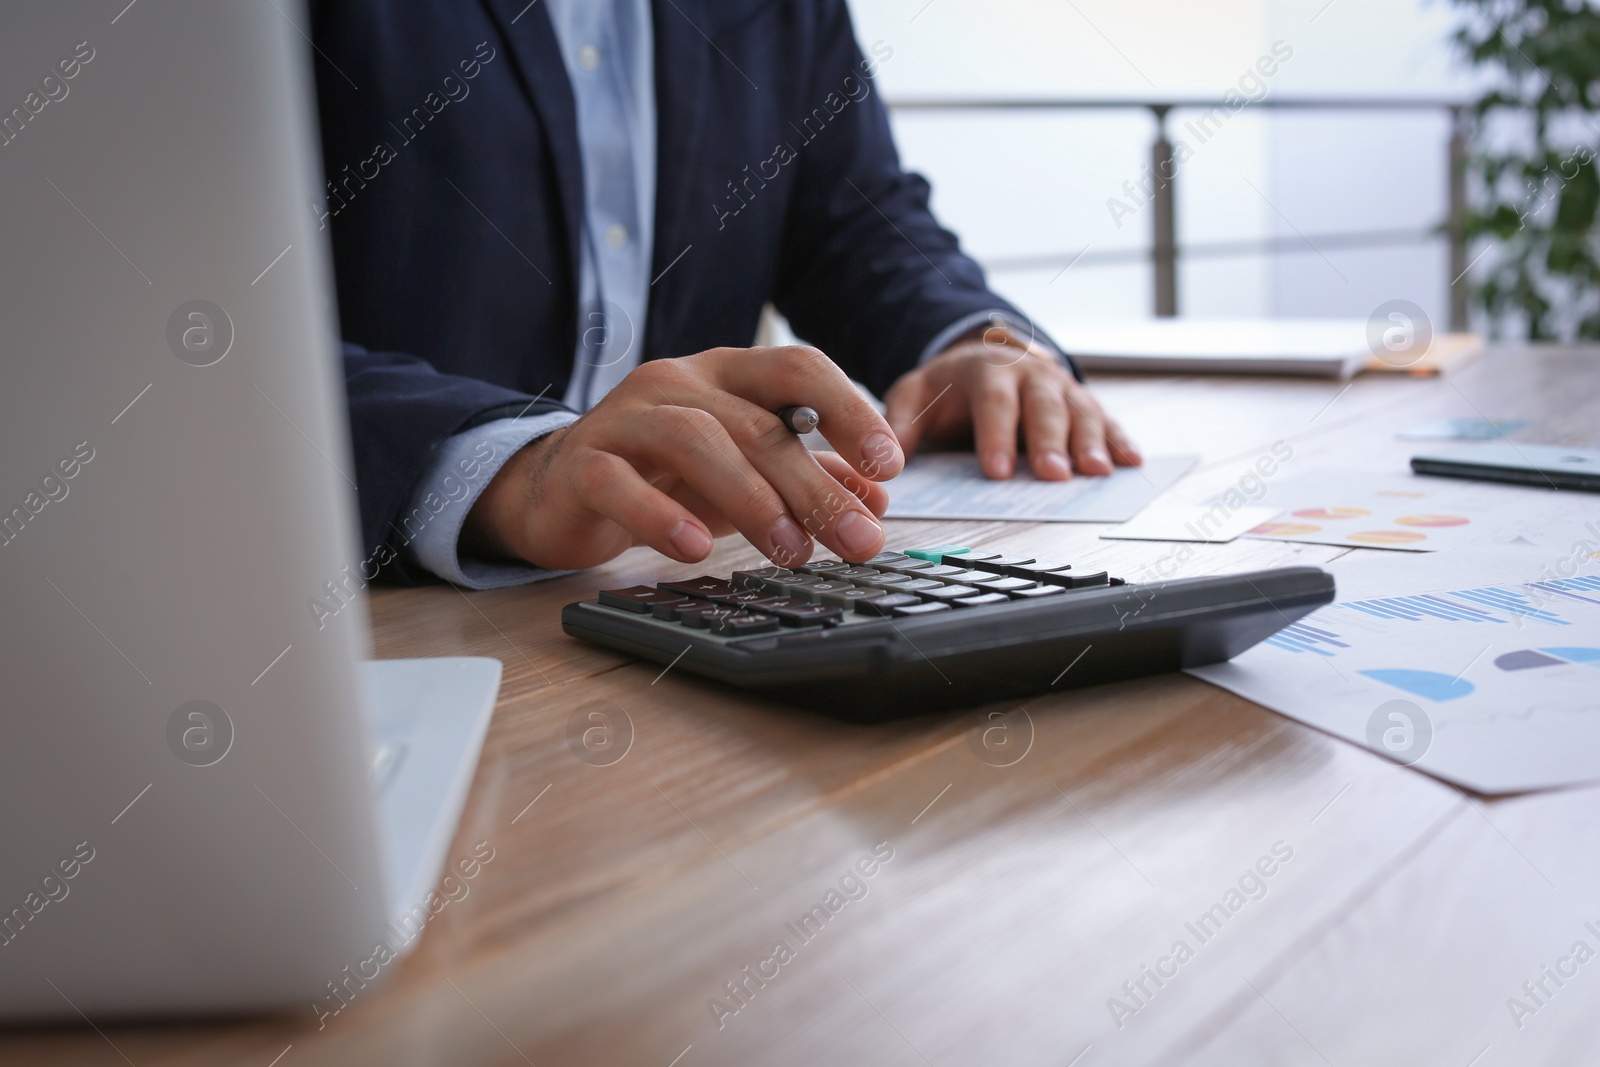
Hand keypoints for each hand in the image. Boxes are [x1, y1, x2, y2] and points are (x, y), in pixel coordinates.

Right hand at [462, 346, 901, 570]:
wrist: (559, 488)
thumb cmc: (663, 476)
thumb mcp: (745, 475)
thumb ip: (809, 478)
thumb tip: (877, 499)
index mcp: (726, 375)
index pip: (798, 368)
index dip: (849, 411)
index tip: (889, 465)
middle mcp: (677, 383)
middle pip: (757, 423)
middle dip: (815, 484)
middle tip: (857, 539)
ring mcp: (625, 418)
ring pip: (695, 441)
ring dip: (752, 499)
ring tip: (790, 551)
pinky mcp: (582, 463)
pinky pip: (618, 483)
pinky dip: (659, 516)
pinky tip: (693, 549)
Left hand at [884, 325, 1141, 479]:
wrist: (987, 357)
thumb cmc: (951, 386)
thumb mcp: (917, 393)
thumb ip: (902, 419)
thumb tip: (891, 453)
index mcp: (987, 370)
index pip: (993, 402)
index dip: (996, 435)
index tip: (996, 471)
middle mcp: (1030, 375)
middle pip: (1043, 407)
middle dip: (1050, 442)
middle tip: (1054, 475)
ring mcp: (1062, 388)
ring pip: (1081, 412)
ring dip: (1091, 443)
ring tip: (1098, 472)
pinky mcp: (1083, 404)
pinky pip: (1106, 420)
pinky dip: (1120, 440)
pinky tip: (1131, 461)